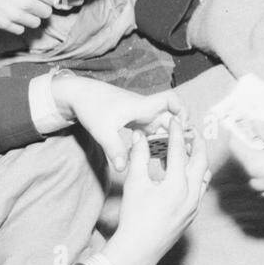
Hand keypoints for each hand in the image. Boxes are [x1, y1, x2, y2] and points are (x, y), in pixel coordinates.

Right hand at [0, 0, 56, 33]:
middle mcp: (27, 3)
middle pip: (47, 12)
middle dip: (42, 6)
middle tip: (32, 0)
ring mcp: (15, 15)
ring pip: (36, 23)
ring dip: (32, 16)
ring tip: (22, 8)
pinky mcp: (4, 23)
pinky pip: (20, 30)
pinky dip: (19, 24)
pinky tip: (12, 14)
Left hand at [51, 73, 186, 172]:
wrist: (79, 96)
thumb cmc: (91, 108)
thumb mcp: (102, 131)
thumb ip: (114, 149)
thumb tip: (123, 168)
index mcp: (142, 106)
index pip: (171, 100)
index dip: (182, 111)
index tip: (183, 129)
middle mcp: (145, 110)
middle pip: (172, 117)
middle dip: (180, 133)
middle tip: (185, 152)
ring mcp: (140, 115)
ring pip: (163, 126)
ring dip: (169, 139)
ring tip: (173, 158)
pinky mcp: (134, 121)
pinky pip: (152, 131)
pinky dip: (157, 141)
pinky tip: (156, 157)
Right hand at [104, 121, 209, 264]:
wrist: (138, 250)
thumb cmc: (133, 217)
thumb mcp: (134, 184)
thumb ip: (138, 157)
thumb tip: (139, 136)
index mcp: (176, 185)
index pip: (179, 151)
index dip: (177, 133)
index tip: (175, 121)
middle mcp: (191, 194)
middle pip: (201, 161)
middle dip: (197, 144)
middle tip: (191, 131)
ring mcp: (194, 206)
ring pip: (204, 175)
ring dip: (199, 160)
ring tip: (191, 149)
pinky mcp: (192, 214)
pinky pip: (200, 189)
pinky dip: (196, 176)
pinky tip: (186, 173)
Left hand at [229, 125, 263, 199]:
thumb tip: (255, 125)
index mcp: (254, 164)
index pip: (234, 145)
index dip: (236, 131)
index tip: (238, 122)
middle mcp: (255, 179)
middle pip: (245, 156)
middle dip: (250, 141)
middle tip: (256, 127)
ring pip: (257, 167)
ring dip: (261, 154)